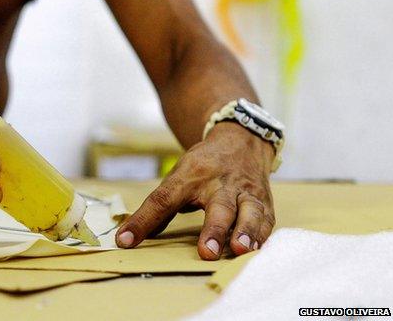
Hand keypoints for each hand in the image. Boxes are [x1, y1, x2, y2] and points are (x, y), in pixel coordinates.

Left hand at [115, 122, 275, 259]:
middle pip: (217, 207)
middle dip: (213, 229)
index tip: (125, 240)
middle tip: (207, 252)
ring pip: (250, 211)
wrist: (241, 140)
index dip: (143, 222)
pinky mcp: (265, 201)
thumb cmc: (204, 167)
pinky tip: (258, 251)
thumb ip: (159, 209)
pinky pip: (267, 219)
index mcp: (190, 177)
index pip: (162, 200)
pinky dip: (263, 235)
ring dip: (246, 231)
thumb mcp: (177, 179)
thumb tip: (130, 238)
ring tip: (241, 249)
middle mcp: (220, 184)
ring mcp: (245, 192)